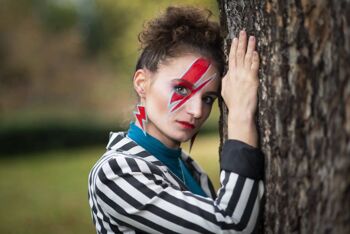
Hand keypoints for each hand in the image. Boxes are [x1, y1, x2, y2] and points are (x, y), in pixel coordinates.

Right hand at [221, 30, 259, 145]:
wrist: (239, 112)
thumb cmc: (233, 103)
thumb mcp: (225, 91)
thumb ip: (226, 81)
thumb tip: (226, 75)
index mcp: (230, 76)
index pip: (231, 58)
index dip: (233, 47)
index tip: (235, 39)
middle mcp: (236, 74)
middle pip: (238, 54)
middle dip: (241, 42)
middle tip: (243, 32)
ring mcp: (244, 76)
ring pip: (246, 58)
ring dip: (249, 47)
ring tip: (252, 37)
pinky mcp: (252, 80)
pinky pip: (254, 66)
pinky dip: (255, 58)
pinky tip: (256, 51)